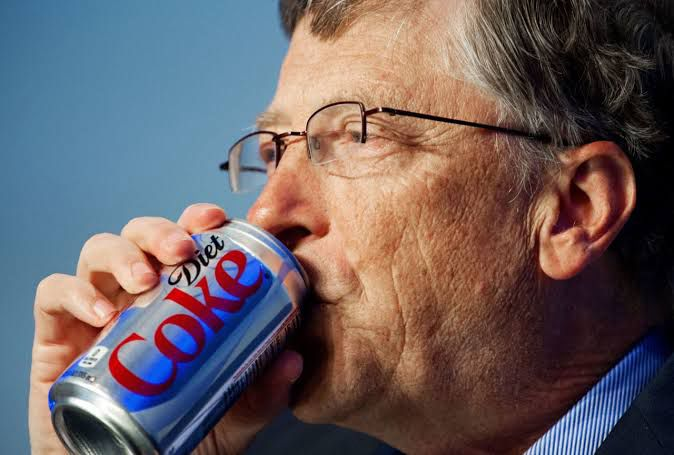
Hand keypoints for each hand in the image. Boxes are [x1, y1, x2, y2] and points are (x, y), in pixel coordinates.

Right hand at [29, 203, 303, 454]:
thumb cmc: (173, 434)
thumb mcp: (230, 417)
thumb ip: (261, 393)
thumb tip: (294, 360)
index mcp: (174, 299)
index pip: (184, 242)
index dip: (197, 220)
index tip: (216, 219)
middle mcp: (135, 295)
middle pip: (140, 235)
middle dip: (160, 231)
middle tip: (181, 250)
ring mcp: (96, 310)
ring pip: (98, 251)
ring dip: (122, 255)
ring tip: (144, 281)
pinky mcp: (57, 334)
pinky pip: (53, 292)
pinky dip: (74, 292)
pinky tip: (100, 314)